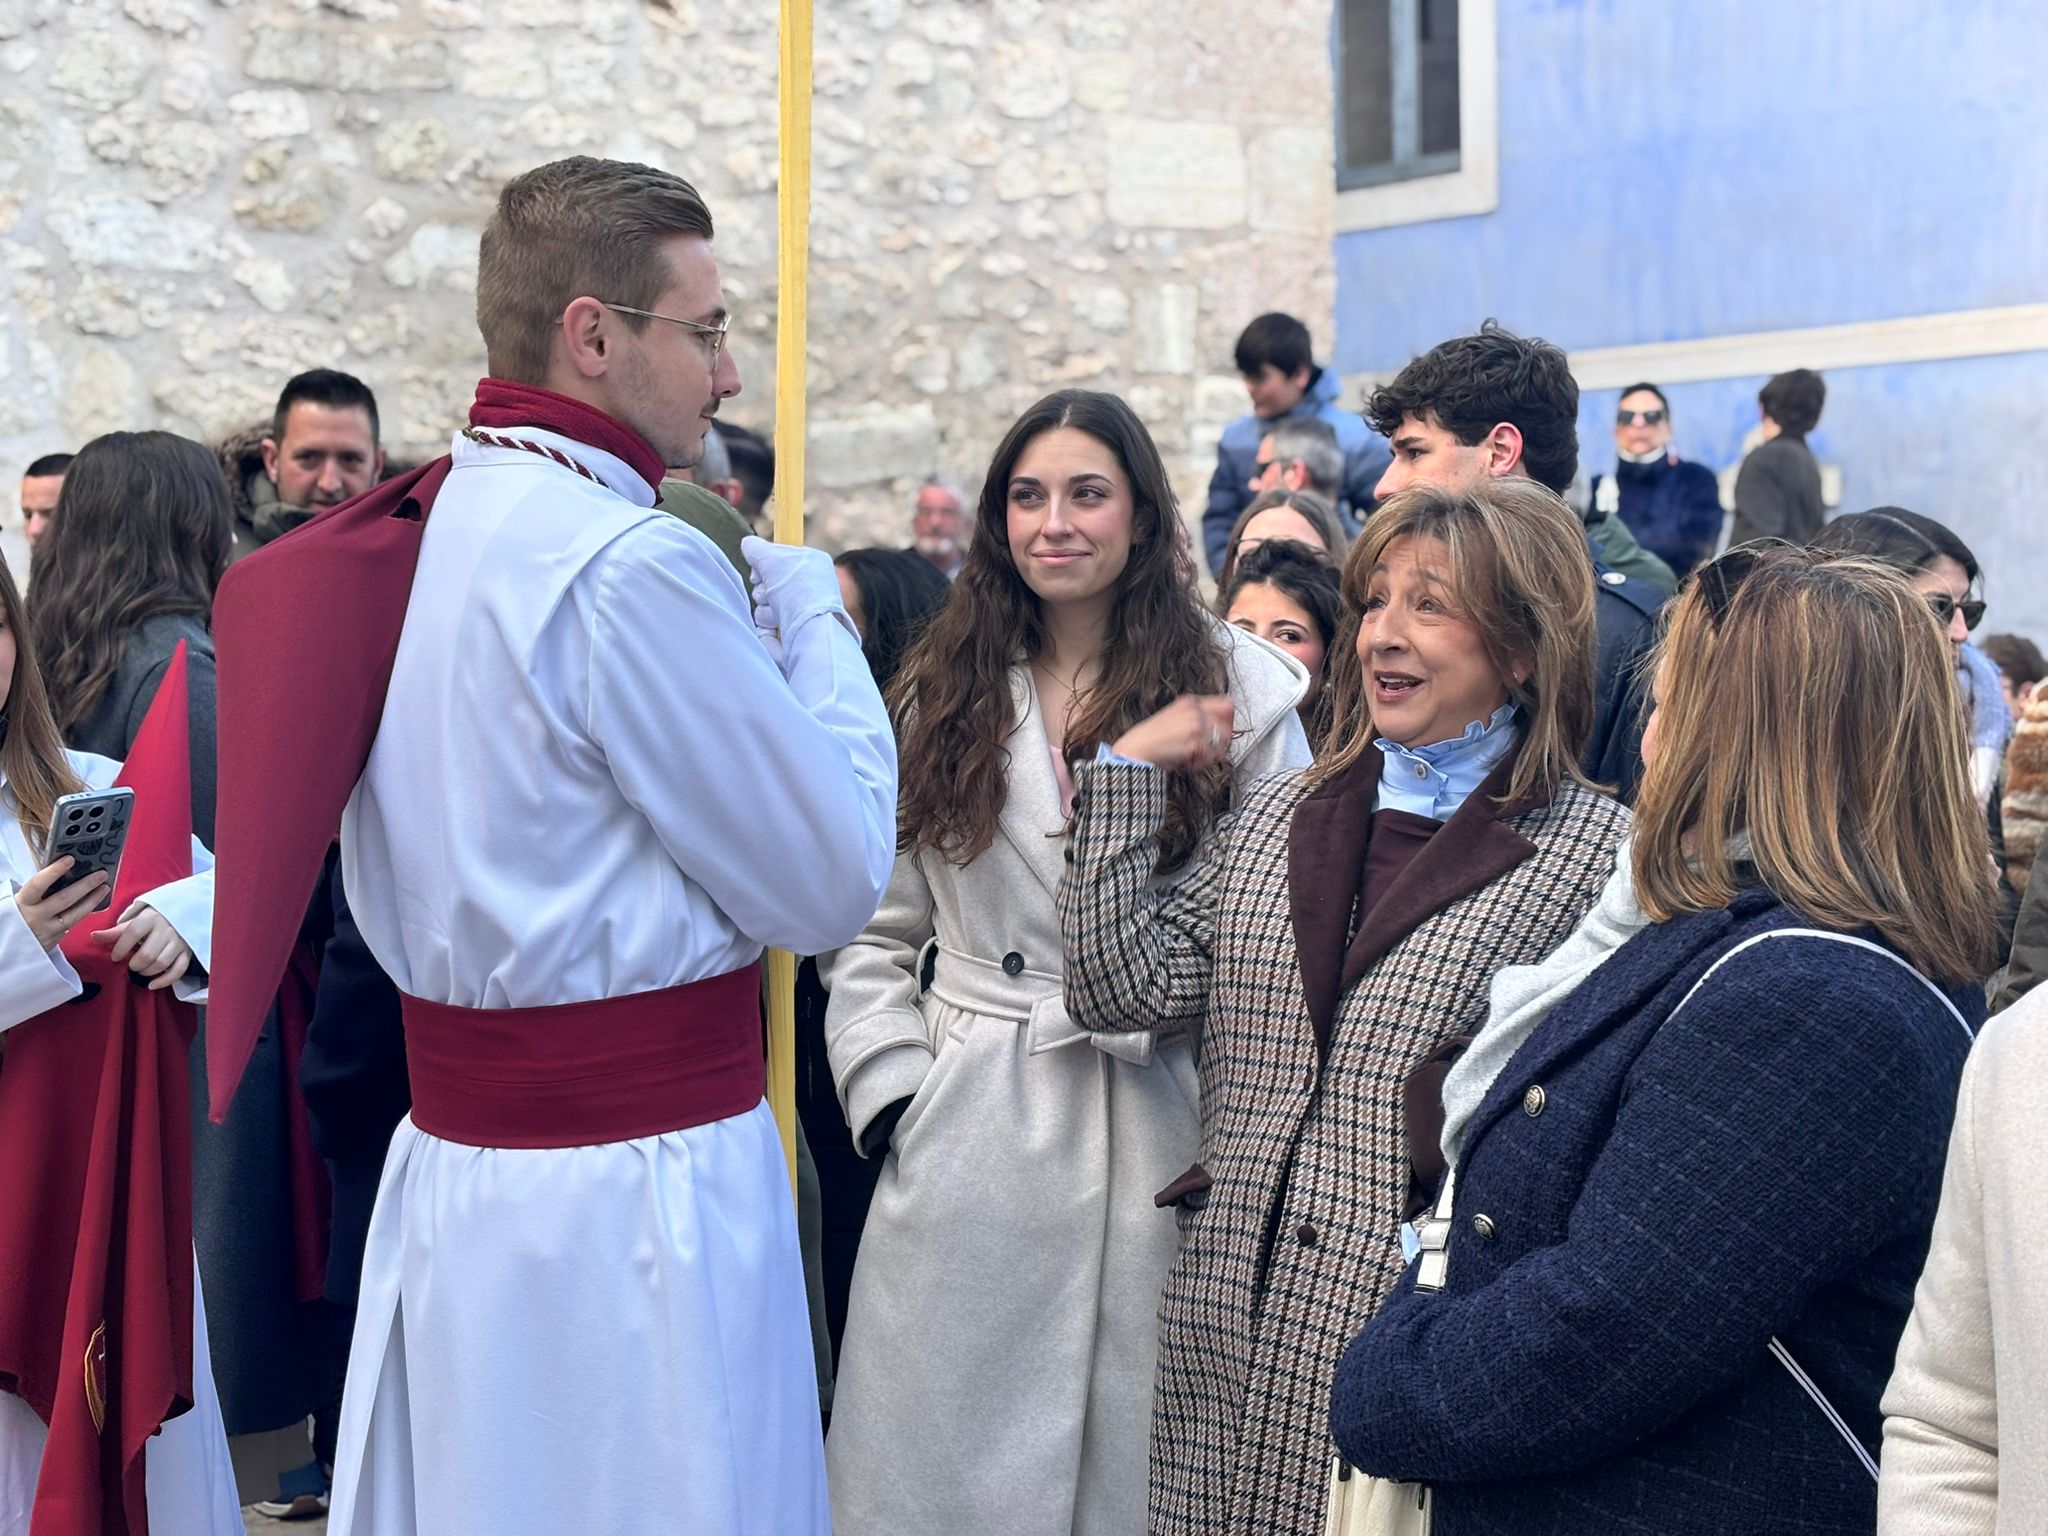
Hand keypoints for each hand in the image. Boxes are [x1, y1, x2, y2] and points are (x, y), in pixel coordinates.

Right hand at [16, 858, 109, 949]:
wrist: (10, 943)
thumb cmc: (20, 912)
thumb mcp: (25, 899)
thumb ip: (41, 888)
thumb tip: (66, 868)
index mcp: (23, 902)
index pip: (38, 884)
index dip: (54, 871)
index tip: (70, 859)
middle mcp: (34, 917)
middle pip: (63, 899)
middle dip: (85, 885)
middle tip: (102, 874)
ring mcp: (46, 930)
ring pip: (74, 915)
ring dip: (92, 900)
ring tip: (105, 887)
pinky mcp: (54, 940)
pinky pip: (73, 924)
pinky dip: (85, 912)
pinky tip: (95, 902)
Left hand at [92, 900, 194, 991]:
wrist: (180, 914)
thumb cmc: (151, 921)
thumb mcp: (133, 921)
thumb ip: (115, 932)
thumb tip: (94, 936)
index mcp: (150, 919)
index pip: (133, 933)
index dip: (121, 948)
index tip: (115, 956)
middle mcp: (166, 929)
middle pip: (148, 954)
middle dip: (134, 964)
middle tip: (130, 964)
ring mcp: (179, 941)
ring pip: (162, 963)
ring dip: (147, 972)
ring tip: (140, 969)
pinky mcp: (187, 952)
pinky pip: (178, 970)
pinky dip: (165, 980)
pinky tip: (152, 985)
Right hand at [742, 536, 842, 665]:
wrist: (809, 629)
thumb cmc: (797, 590)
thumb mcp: (772, 557)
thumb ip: (756, 548)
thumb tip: (748, 545)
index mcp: (813, 563)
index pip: (782, 557)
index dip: (766, 563)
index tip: (760, 569)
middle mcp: (810, 586)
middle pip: (769, 582)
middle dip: (763, 588)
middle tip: (770, 592)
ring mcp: (801, 610)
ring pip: (766, 604)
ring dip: (765, 607)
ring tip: (777, 612)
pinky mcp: (792, 630)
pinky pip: (767, 623)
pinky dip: (767, 623)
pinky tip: (777, 625)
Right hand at [1110, 695, 1235, 770]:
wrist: (1136, 750)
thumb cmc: (1152, 740)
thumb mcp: (1175, 719)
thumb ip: (1197, 719)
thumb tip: (1221, 728)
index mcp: (1190, 702)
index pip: (1226, 704)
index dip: (1228, 722)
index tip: (1223, 734)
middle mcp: (1195, 710)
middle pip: (1227, 726)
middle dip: (1220, 743)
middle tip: (1207, 752)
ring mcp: (1196, 725)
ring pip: (1221, 743)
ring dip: (1209, 755)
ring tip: (1192, 758)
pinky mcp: (1195, 741)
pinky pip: (1210, 757)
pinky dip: (1199, 764)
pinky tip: (1185, 762)